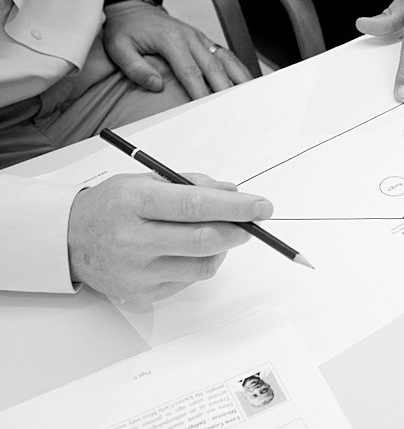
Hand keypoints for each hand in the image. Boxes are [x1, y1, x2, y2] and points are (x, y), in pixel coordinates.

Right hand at [68, 173, 273, 302]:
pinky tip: (187, 250)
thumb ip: (193, 184)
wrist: (69, 240)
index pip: (195, 206)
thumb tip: (234, 193)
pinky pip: (189, 281)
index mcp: (134, 202)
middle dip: (239, 230)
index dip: (235, 208)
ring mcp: (137, 272)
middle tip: (253, 222)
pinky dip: (199, 264)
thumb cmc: (112, 205)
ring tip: (216, 233)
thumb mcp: (146, 180)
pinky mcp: (141, 294)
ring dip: (222, 249)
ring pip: (204, 266)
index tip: (262, 206)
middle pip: (204, 240)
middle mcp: (133, 240)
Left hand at [103, 0, 251, 99]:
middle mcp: (190, 37)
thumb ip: (135, 67)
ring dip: (239, 78)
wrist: (133, 7)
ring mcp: (200, 38)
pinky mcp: (204, 40)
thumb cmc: (125, 28)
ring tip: (249, 97)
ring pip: (226, 60)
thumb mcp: (118, 47)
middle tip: (234, 110)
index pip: (190, 71)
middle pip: (215, 68)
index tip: (207, 110)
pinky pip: (225, 55)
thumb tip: (155, 85)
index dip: (200, 92)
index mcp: (171, 40)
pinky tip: (246, 81)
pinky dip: (238, 69)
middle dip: (226, 90)